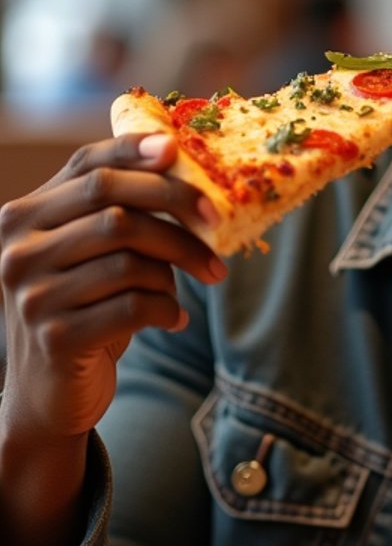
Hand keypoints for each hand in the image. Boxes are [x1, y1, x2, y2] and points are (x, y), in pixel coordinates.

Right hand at [0, 132, 226, 438]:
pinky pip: (135, 307)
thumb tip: (180, 164)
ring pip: (130, 260)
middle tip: (218, 226)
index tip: (180, 151)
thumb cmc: (82, 310)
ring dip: (174, 271)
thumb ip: (112, 212)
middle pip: (114, 210)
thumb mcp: (86, 254)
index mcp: (23, 217)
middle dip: (176, 212)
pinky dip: (167, 308)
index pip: (85, 167)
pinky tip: (174, 318)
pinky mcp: (58, 338)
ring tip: (185, 286)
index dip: (135, 153)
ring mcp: (34, 296)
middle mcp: (18, 251)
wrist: (47, 394)